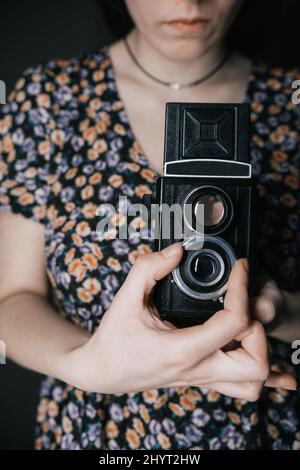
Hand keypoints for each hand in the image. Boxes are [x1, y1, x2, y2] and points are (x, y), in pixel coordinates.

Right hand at [65, 244, 296, 399]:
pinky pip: (240, 386)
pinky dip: (259, 372)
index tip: (238, 268)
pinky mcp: (200, 379)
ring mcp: (201, 379)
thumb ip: (149, 268)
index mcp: (181, 349)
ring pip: (252, 383)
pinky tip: (262, 359)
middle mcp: (196, 369)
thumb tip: (177, 250)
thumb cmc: (113, 338)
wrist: (101, 372)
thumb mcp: (125, 298)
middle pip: (256, 364)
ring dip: (259, 352)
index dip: (242, 288)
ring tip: (244, 327)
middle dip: (258, 329)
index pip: (233, 323)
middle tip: (241, 306)